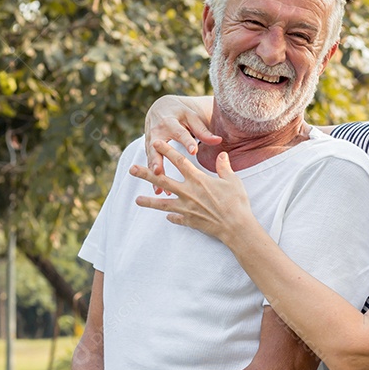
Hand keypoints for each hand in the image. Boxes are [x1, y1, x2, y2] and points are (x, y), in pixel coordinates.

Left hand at [130, 140, 252, 244]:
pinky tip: (167, 217)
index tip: (156, 143)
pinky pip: (177, 219)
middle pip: (163, 181)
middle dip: (146, 174)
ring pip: (163, 203)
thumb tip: (222, 154)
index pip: (179, 161)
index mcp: (198, 180)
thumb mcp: (232, 181)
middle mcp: (188, 193)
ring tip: (136, 200)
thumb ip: (223, 167)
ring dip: (149, 201)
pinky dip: (172, 217)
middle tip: (132, 169)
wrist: (236, 227)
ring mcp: (186, 208)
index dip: (167, 151)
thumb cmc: (236, 202)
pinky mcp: (190, 221)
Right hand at [144, 95, 220, 189]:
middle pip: (155, 147)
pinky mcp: (148, 151)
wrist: (161, 109)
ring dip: (153, 174)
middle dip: (156, 159)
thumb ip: (203, 131)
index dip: (186, 141)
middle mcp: (157, 132)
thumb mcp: (192, 117)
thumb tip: (218, 140)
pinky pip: (150, 165)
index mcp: (170, 121)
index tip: (194, 151)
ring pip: (151, 159)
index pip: (180, 132)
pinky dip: (154, 179)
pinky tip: (159, 191)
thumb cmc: (181, 114)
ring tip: (159, 189)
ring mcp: (150, 142)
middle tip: (158, 171)